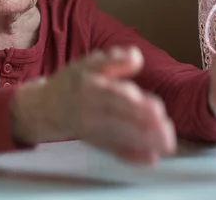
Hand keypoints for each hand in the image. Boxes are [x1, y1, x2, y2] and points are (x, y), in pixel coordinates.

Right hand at [11, 47, 175, 164]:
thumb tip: (136, 57)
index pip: (114, 96)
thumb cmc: (75, 81)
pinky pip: (114, 151)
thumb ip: (114, 59)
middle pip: (119, 120)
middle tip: (167, 132)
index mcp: (90, 87)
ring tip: (167, 145)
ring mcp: (93, 130)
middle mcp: (90, 111)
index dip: (135, 104)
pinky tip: (151, 158)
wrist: (48, 107)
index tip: (157, 109)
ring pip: (119, 138)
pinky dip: (132, 156)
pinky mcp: (96, 142)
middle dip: (145, 128)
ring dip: (143, 143)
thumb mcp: (91, 63)